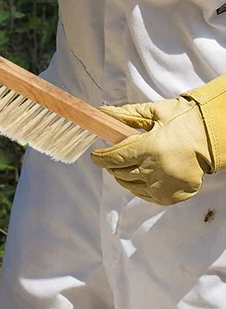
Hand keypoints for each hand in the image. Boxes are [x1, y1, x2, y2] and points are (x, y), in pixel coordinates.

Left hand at [92, 76, 225, 205]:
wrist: (213, 138)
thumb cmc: (183, 121)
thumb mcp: (154, 112)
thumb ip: (126, 114)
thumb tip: (101, 112)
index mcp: (150, 148)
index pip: (114, 158)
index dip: (100, 158)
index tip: (95, 155)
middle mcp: (156, 170)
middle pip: (120, 173)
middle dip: (112, 165)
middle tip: (112, 158)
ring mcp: (165, 186)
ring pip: (131, 186)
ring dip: (123, 177)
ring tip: (126, 166)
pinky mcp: (173, 196)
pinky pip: (146, 196)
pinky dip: (138, 187)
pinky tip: (140, 176)